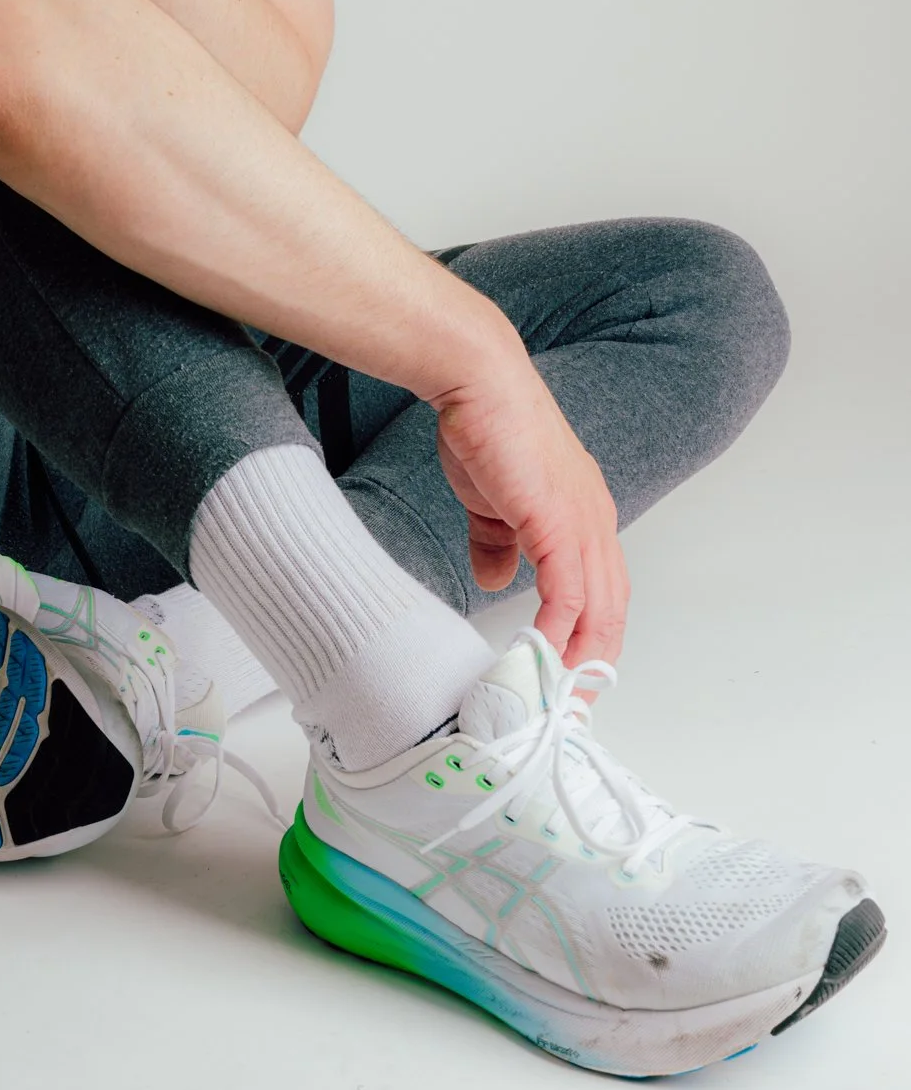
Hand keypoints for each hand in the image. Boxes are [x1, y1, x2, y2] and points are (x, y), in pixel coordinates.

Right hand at [430, 333, 627, 670]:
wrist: (479, 383)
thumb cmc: (485, 429)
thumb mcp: (490, 502)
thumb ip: (498, 544)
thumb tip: (499, 580)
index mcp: (586, 516)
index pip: (603, 592)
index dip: (591, 638)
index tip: (568, 677)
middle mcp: (596, 522)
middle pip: (611, 611)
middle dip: (593, 664)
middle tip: (570, 707)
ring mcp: (583, 522)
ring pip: (597, 610)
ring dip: (577, 659)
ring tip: (555, 697)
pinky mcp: (558, 522)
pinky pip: (568, 594)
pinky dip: (558, 632)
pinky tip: (541, 658)